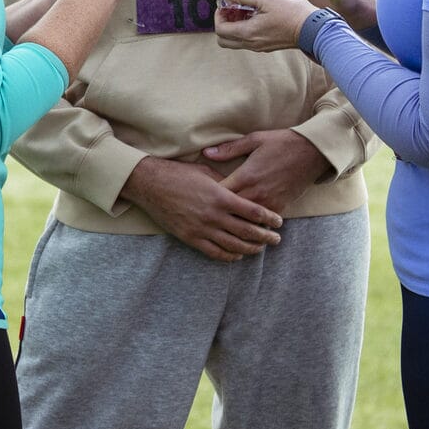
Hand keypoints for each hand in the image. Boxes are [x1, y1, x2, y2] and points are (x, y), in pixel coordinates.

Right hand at [119, 156, 282, 262]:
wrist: (150, 184)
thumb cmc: (178, 174)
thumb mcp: (206, 172)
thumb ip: (226, 183)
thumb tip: (241, 191)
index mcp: (221, 197)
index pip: (253, 212)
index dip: (269, 218)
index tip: (278, 222)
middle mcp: (214, 215)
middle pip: (247, 231)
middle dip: (265, 237)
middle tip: (276, 239)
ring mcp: (202, 228)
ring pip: (233, 246)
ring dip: (250, 249)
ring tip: (260, 249)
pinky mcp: (190, 237)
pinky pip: (214, 252)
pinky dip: (229, 256)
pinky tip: (237, 255)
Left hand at [201, 129, 329, 215]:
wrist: (313, 152)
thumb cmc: (282, 143)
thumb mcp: (254, 140)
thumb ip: (229, 148)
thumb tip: (207, 153)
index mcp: (245, 176)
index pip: (219, 194)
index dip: (207, 197)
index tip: (199, 198)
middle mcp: (256, 193)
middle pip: (229, 211)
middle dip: (218, 213)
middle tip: (206, 215)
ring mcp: (269, 202)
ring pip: (245, 221)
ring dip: (234, 222)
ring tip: (221, 226)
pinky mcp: (281, 207)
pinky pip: (262, 222)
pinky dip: (253, 224)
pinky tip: (244, 226)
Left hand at [213, 0, 313, 52]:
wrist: (315, 29)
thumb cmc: (292, 13)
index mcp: (248, 33)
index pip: (220, 29)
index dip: (219, 15)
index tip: (226, 3)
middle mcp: (251, 44)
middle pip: (224, 39)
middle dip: (224, 22)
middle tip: (233, 8)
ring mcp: (260, 47)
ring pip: (235, 41)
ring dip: (235, 26)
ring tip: (246, 9)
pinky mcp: (267, 45)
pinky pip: (248, 40)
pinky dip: (246, 29)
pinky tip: (257, 15)